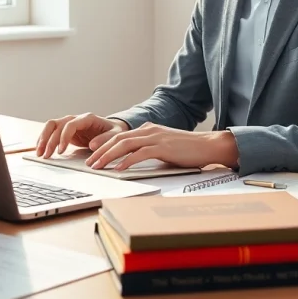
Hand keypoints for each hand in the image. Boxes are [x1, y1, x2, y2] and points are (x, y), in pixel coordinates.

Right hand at [35, 113, 129, 157]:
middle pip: (56, 124)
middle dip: (49, 140)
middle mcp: (76, 119)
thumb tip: (93, 145)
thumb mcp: (115, 135)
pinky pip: (52, 132)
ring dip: (43, 139)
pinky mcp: (66, 131)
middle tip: (46, 155)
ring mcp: (69, 124)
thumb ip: (105, 139)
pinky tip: (41, 150)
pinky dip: (45, 140)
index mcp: (87, 118)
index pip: (70, 125)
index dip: (64, 137)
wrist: (112, 129)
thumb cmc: (114, 132)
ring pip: (51, 127)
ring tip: (40, 154)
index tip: (61, 151)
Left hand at [84, 123, 239, 170]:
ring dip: (109, 156)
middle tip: (89, 162)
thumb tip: (133, 161)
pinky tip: (119, 169)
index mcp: (148, 129)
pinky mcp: (163, 147)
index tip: (92, 153)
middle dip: (101, 151)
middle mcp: (149, 130)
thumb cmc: (188, 149)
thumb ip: (149, 150)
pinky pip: (141, 153)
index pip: (120, 135)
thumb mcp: (163, 147)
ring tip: (98, 166)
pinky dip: (128, 161)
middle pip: (118, 139)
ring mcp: (156, 138)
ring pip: (125, 144)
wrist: (208, 146)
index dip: (104, 144)